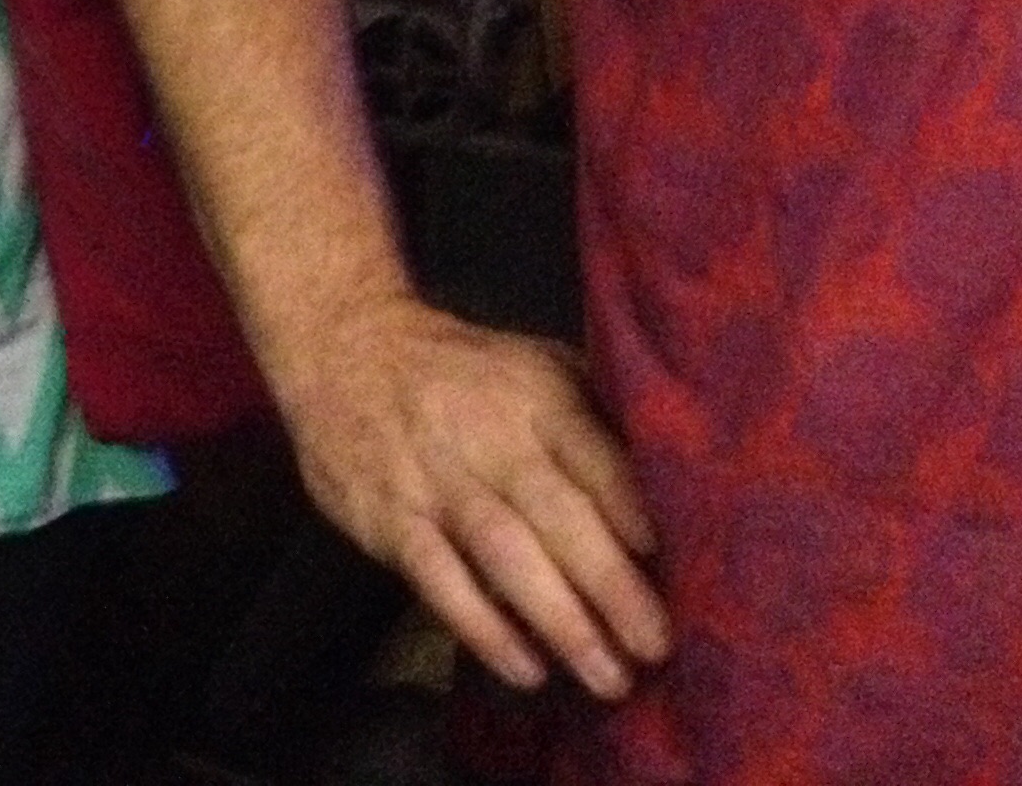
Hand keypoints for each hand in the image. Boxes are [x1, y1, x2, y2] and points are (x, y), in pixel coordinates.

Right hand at [280, 295, 670, 699]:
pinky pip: (437, 577)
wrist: (343, 345)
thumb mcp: (536, 365)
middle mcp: (487, 436)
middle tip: (657, 648)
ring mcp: (433, 477)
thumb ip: (598, 415)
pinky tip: (524, 667)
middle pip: (556, 514)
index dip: (633, 509)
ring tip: (607, 676)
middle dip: (611, 586)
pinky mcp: (388, 515)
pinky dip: (481, 625)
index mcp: (536, 396)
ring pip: (502, 552)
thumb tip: (679, 483)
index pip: (593, 456)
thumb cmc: (465, 372)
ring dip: (559, 619)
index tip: (677, 563)